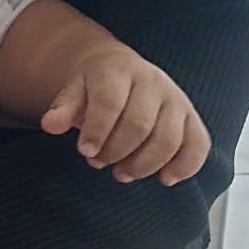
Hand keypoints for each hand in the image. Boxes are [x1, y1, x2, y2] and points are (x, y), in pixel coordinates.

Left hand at [40, 49, 209, 185]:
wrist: (120, 70)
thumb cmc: (95, 87)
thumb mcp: (74, 91)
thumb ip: (63, 108)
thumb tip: (50, 125)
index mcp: (118, 69)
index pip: (110, 101)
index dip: (97, 130)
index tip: (84, 151)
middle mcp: (151, 81)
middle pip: (139, 124)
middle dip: (116, 151)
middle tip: (97, 163)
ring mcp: (175, 98)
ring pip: (168, 138)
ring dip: (144, 164)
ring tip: (121, 173)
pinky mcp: (191, 117)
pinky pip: (198, 143)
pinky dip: (186, 166)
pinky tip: (165, 179)